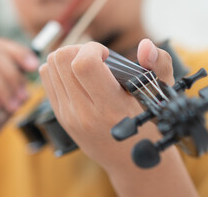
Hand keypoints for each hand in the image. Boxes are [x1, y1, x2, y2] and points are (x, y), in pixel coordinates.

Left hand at [39, 39, 173, 169]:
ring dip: (67, 58)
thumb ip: (159, 65)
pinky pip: (46, 79)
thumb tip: (144, 45)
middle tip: (95, 58)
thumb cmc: (148, 128)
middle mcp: (84, 113)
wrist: (131, 164)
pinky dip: (59, 70)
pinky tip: (77, 77)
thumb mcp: (160, 95)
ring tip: (86, 67)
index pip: (83, 64)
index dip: (93, 49)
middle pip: (61, 60)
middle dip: (78, 49)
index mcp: (111, 108)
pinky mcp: (60, 116)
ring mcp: (68, 116)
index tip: (106, 55)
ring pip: (49, 67)